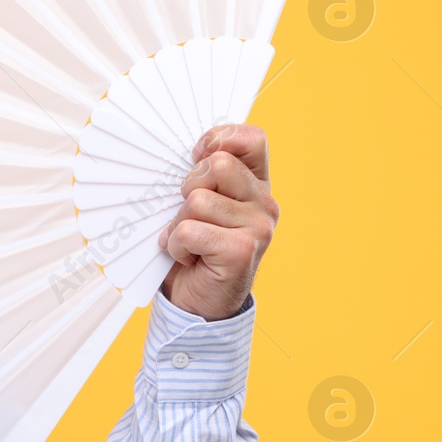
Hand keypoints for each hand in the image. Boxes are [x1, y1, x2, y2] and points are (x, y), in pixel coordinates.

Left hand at [156, 124, 278, 320]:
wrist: (198, 303)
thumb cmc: (194, 247)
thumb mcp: (198, 204)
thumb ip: (203, 176)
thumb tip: (188, 151)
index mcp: (256, 185)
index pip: (251, 139)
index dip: (217, 140)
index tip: (195, 159)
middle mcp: (265, 203)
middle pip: (218, 165)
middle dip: (188, 187)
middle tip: (188, 214)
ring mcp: (258, 227)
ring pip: (198, 200)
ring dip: (178, 223)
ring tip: (188, 241)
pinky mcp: (242, 250)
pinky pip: (189, 230)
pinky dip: (176, 244)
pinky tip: (188, 256)